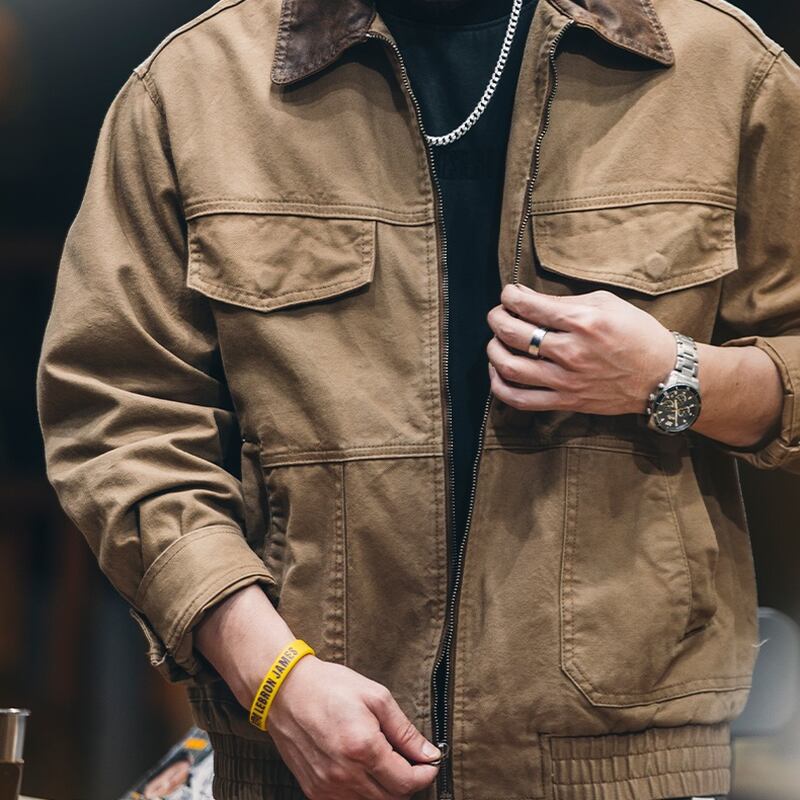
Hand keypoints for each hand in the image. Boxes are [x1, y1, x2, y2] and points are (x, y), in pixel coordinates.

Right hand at [194, 585, 439, 799]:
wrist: (285, 691)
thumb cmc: (329, 687)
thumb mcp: (375, 697)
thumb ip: (404, 730)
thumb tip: (428, 753)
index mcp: (362, 747)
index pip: (406, 782)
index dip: (425, 775)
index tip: (430, 763)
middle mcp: (344, 774)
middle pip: (392, 798)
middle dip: (409, 783)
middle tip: (412, 762)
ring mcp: (327, 787)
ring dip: (387, 789)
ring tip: (389, 763)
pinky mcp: (314, 791)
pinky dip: (364, 793)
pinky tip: (366, 771)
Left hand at [486, 283, 675, 414]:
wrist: (662, 376)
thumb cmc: (636, 334)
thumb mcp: (607, 304)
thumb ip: (564, 302)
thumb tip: (526, 298)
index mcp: (583, 322)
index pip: (529, 306)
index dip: (509, 297)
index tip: (507, 295)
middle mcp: (571, 352)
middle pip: (513, 334)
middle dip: (496, 319)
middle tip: (498, 315)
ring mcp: (567, 380)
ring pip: (510, 367)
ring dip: (493, 351)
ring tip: (496, 342)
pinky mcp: (566, 402)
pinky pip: (520, 400)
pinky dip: (500, 386)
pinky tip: (499, 372)